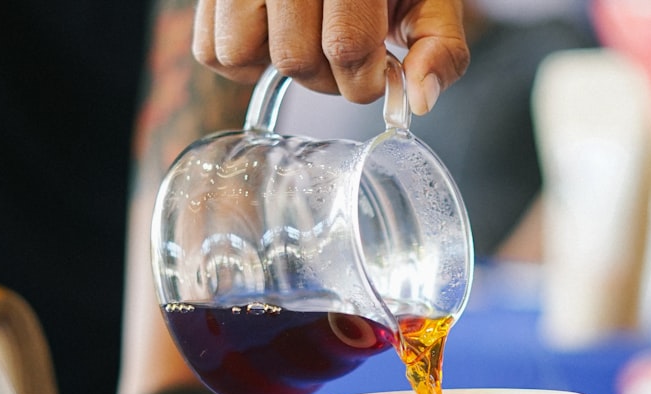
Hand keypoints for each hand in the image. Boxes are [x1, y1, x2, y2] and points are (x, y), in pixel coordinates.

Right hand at [192, 0, 469, 113]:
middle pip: (294, 59)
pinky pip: (211, 50)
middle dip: (328, 77)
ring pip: (241, 54)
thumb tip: (419, 101)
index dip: (367, 78)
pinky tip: (275, 36)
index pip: (345, 45)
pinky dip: (243, 59)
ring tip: (309, 41)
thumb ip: (440, 48)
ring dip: (280, 67)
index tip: (379, 68)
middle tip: (346, 53)